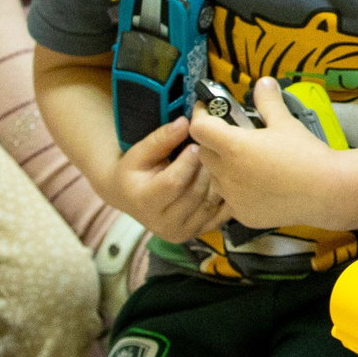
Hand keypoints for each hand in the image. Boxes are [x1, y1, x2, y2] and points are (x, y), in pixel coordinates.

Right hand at [109, 117, 229, 243]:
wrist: (131, 197)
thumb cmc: (135, 171)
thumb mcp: (139, 153)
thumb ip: (161, 139)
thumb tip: (184, 123)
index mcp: (144, 203)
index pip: (173, 183)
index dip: (188, 162)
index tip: (195, 145)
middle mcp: (163, 224)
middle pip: (194, 194)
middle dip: (205, 169)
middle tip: (212, 152)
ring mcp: (182, 232)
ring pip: (210, 204)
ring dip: (218, 182)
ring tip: (219, 163)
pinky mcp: (197, 233)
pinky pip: (220, 214)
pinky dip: (226, 197)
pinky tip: (225, 180)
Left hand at [186, 77, 341, 230]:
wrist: (328, 192)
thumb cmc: (307, 154)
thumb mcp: (286, 123)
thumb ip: (268, 101)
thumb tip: (263, 82)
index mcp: (234, 147)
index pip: (198, 128)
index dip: (201, 116)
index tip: (208, 109)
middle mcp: (227, 173)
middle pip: (204, 152)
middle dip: (212, 141)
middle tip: (232, 136)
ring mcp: (233, 197)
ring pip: (215, 177)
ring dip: (223, 166)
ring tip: (246, 162)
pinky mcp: (243, 215)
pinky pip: (230, 198)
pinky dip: (237, 189)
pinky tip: (257, 185)